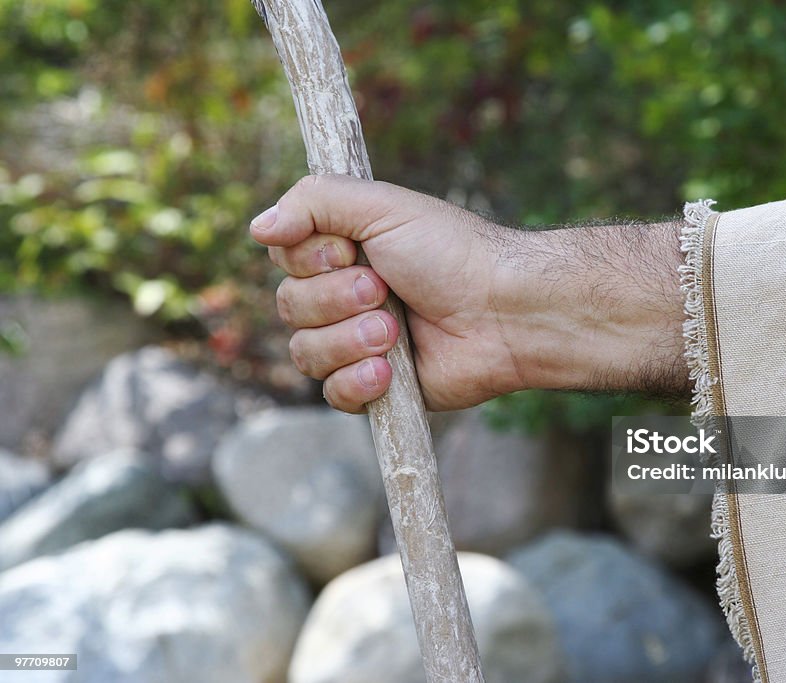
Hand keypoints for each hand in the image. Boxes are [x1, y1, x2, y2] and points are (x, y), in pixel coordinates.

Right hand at [250, 174, 687, 412]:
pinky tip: (391, 372)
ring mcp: (359, 345)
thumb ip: (313, 200)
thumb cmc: (451, 252)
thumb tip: (257, 227)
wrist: (504, 311)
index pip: (283, 259)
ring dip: (350, 340)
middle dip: (336, 300)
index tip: (350, 251)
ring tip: (397, 332)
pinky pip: (332, 396)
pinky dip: (357, 383)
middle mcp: (345, 297)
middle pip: (288, 308)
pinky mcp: (378, 389)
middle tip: (386, 291)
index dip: (310, 260)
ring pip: (305, 354)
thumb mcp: (381, 205)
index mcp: (344, 252)